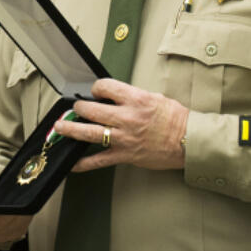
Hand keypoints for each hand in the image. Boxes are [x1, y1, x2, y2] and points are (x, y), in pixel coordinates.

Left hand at [66, 78, 188, 171]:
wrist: (190, 142)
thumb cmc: (177, 120)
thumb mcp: (155, 98)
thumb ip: (133, 97)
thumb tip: (115, 96)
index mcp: (136, 99)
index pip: (105, 87)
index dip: (96, 88)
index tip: (94, 92)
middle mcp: (127, 117)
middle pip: (91, 109)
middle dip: (79, 107)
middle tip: (75, 108)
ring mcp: (124, 137)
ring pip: (89, 132)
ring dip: (71, 129)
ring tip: (60, 127)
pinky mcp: (125, 155)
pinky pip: (99, 160)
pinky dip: (83, 163)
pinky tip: (71, 163)